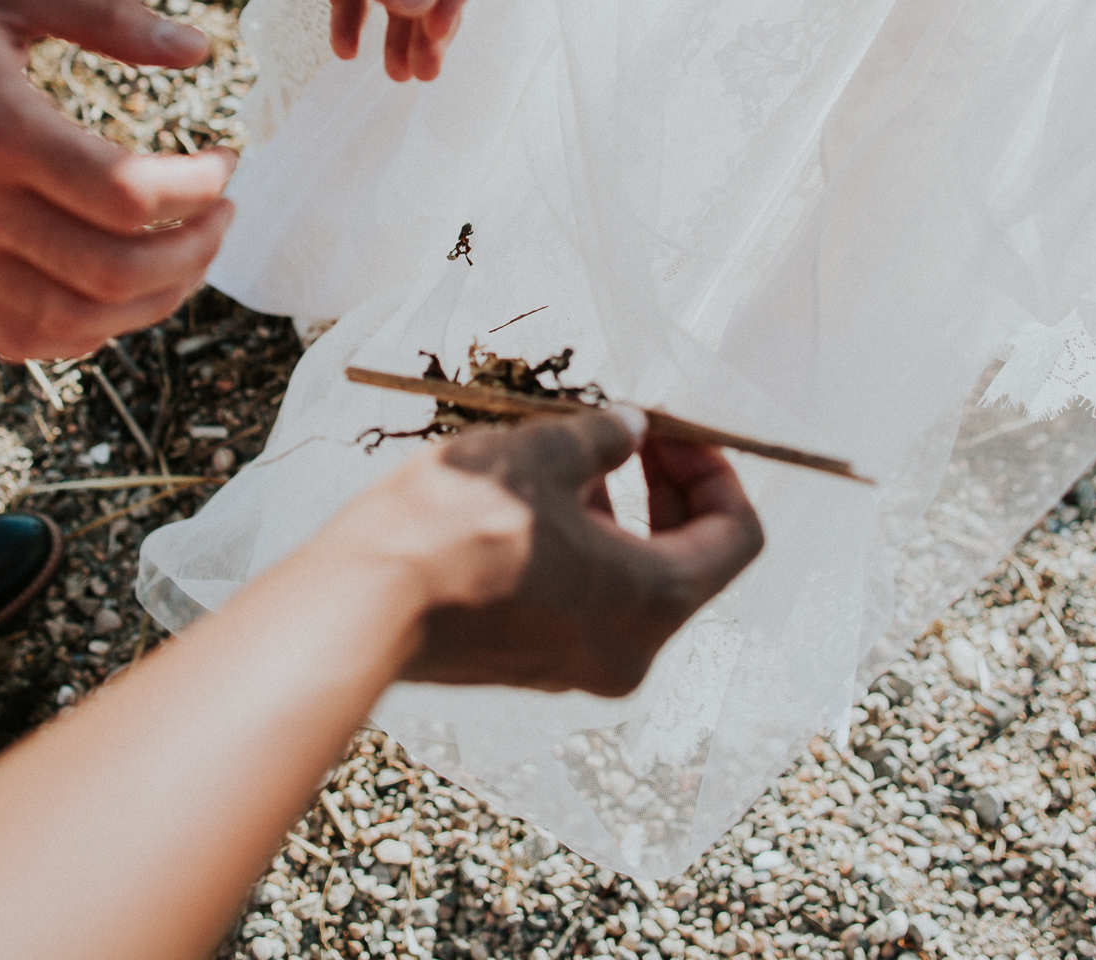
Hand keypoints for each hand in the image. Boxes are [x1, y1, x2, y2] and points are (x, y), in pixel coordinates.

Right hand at [0, 0, 235, 358]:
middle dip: (195, 250)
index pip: (123, 194)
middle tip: (223, 211)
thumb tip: (196, 49)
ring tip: (192, 253)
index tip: (224, 161)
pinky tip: (124, 292)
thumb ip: (105, 14)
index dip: (197, 189)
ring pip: (77, 319)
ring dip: (157, 299)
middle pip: (113, 271)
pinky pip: (25, 336)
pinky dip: (90, 330)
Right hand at [344, 408, 763, 696]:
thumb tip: (631, 429)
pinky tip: (529, 500)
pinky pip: (583, 603)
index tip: (673, 428)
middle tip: (628, 432)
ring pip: (628, 582)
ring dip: (613, 514)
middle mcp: (629, 650)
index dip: (715, 469)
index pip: (735, 536)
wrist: (361, 605)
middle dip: (663, 488)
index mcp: (654, 601)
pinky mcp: (528, 665)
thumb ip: (604, 438)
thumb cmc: (457, 526)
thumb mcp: (541, 454)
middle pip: (686, 561)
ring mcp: (577, 668)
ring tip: (564, 454)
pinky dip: (577, 550)